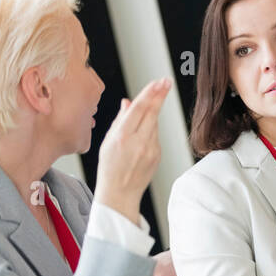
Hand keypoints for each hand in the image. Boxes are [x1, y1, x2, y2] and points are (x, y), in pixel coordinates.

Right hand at [94, 78, 169, 223]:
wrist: (119, 194)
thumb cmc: (109, 168)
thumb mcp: (107, 142)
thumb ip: (120, 121)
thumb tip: (128, 103)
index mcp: (122, 137)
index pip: (139, 109)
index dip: (150, 93)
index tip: (158, 82)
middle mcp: (138, 142)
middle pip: (152, 113)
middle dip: (160, 95)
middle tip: (167, 81)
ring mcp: (151, 150)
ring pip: (154, 124)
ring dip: (152, 114)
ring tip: (144, 115)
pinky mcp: (158, 155)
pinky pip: (155, 137)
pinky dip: (150, 131)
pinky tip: (141, 136)